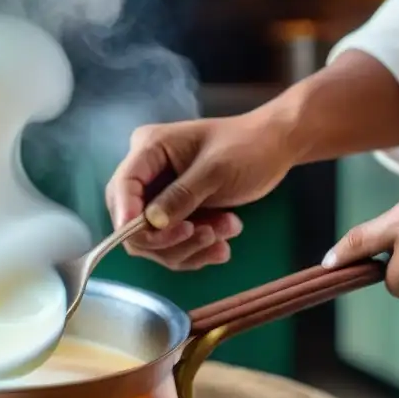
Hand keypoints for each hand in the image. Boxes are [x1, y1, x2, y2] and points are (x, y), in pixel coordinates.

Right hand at [105, 106, 296, 269]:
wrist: (275, 148)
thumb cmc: (247, 147)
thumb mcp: (215, 169)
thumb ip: (181, 196)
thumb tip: (151, 223)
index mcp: (149, 150)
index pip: (122, 188)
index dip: (127, 216)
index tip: (145, 235)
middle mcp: (148, 175)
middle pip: (134, 223)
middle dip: (168, 238)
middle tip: (206, 235)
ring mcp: (161, 198)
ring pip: (156, 242)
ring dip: (191, 246)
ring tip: (228, 230)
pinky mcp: (176, 216)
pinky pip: (175, 246)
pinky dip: (198, 250)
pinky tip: (224, 242)